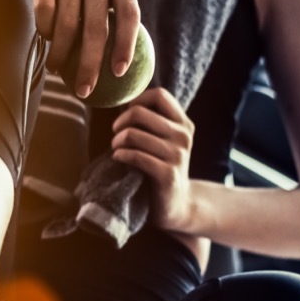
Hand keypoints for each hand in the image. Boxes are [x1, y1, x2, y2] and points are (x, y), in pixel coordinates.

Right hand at [0, 0, 139, 98]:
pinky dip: (44, 31)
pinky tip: (44, 39)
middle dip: (90, 66)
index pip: (129, 15)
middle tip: (84, 92)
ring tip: (56, 69)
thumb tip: (120, 64)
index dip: (126, 46)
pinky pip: (44, 13)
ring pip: (67, 26)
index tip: (119, 74)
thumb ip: (111, 11)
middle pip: (96, 29)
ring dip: (61, 55)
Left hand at [110, 88, 196, 232]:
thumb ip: (152, 121)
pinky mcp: (167, 175)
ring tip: (116, 149)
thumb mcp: (163, 141)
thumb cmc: (162, 168)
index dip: (136, 100)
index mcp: (183, 124)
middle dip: (120, 123)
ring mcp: (177, 156)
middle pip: (140, 113)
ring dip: (117, 141)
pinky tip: (118, 158)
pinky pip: (135, 156)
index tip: (127, 115)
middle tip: (116, 135)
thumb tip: (125, 101)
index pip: (159, 95)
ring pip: (133, 134)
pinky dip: (121, 155)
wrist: (177, 205)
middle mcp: (183, 136)